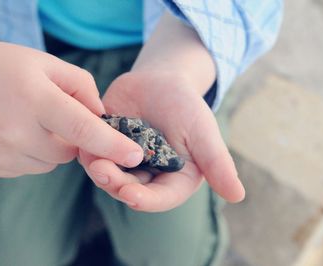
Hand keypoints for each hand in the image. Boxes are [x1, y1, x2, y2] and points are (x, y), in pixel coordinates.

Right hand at [0, 36, 142, 176]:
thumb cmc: (5, 66)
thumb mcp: (47, 64)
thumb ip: (83, 88)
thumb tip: (102, 120)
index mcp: (32, 97)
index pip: (82, 128)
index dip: (112, 145)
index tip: (136, 156)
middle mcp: (13, 130)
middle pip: (69, 152)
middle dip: (71, 138)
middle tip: (52, 114)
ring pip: (50, 163)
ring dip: (50, 146)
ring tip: (27, 119)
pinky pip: (28, 168)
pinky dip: (30, 154)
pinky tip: (12, 130)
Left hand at [79, 71, 244, 211]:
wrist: (160, 81)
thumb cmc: (187, 106)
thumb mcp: (204, 132)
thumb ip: (217, 163)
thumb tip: (239, 196)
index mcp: (174, 178)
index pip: (160, 198)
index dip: (144, 200)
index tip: (129, 195)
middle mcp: (149, 176)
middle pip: (130, 190)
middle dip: (115, 184)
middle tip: (102, 172)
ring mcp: (126, 162)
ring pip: (109, 176)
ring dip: (98, 171)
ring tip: (91, 159)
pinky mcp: (107, 146)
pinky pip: (94, 155)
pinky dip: (88, 153)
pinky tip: (83, 145)